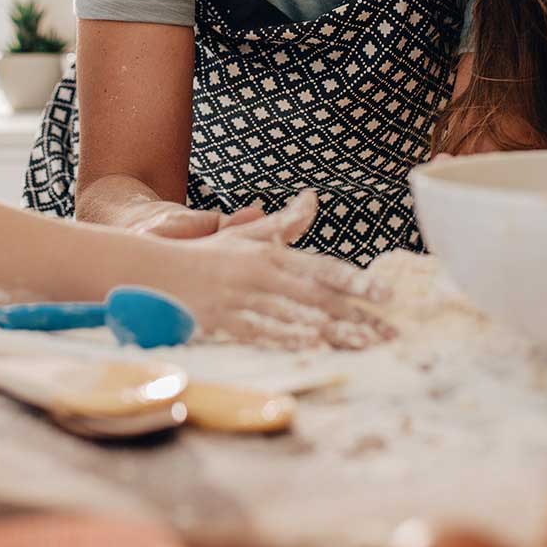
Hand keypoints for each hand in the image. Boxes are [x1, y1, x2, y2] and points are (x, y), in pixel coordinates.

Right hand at [150, 191, 397, 350]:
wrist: (154, 270)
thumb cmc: (207, 254)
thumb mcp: (248, 235)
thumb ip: (284, 222)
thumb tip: (313, 198)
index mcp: (272, 256)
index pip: (323, 269)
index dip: (356, 282)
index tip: (386, 295)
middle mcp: (262, 275)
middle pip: (319, 298)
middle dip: (358, 316)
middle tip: (391, 332)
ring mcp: (243, 299)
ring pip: (297, 316)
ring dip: (333, 333)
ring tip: (365, 346)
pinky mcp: (226, 321)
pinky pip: (262, 332)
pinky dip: (287, 339)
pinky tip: (312, 348)